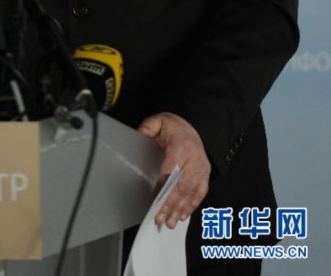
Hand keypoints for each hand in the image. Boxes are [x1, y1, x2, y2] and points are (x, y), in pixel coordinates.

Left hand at [138, 112, 210, 228]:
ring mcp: (203, 168)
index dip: (162, 187)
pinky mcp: (206, 174)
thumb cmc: (173, 126)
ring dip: (180, 209)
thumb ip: (148, 128)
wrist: (192, 126)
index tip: (153, 201)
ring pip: (191, 192)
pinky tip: (183, 216)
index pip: (171, 170)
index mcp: (182, 146)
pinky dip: (192, 205)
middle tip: (160, 219)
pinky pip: (200, 193)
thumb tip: (139, 136)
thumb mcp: (158, 121)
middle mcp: (195, 159)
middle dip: (170, 204)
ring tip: (170, 223)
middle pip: (182, 185)